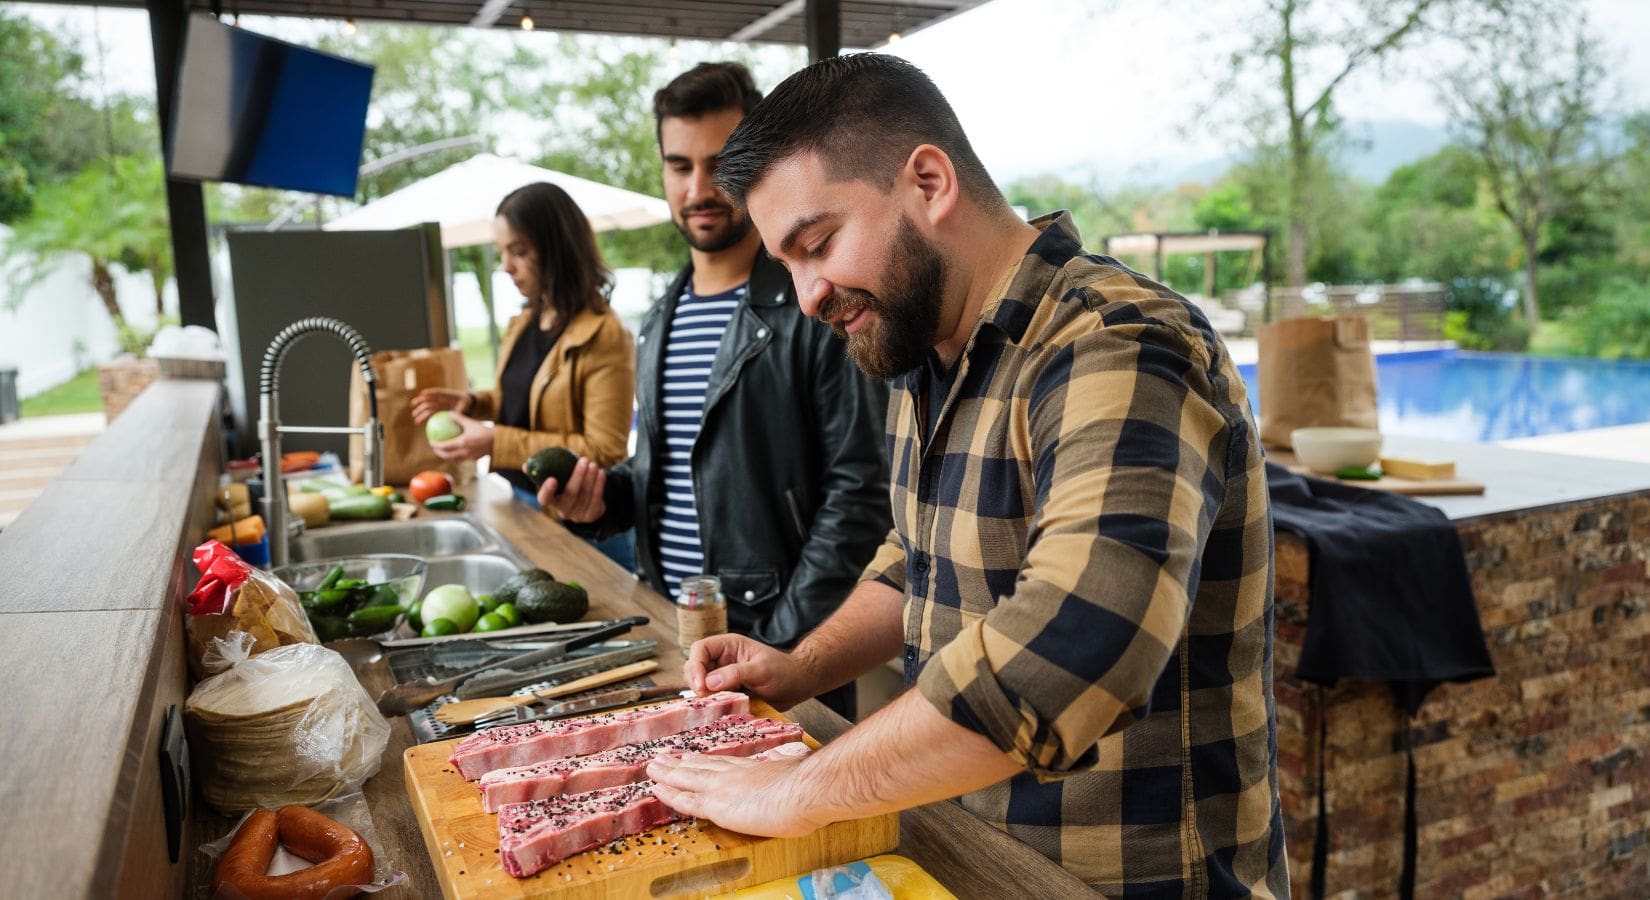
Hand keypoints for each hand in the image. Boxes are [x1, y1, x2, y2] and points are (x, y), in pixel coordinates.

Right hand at [411, 388, 470, 423]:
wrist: (465, 403)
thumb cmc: (465, 403)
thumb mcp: (465, 405)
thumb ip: (460, 410)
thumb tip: (456, 416)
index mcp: (446, 394)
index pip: (437, 392)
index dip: (430, 392)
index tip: (423, 393)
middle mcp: (439, 398)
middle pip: (428, 400)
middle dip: (420, 401)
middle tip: (413, 405)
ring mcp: (437, 403)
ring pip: (427, 407)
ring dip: (420, 412)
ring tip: (415, 418)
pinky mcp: (436, 409)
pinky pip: (429, 412)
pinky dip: (423, 416)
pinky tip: (417, 422)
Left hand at [429, 410, 492, 461]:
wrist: (497, 441)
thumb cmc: (484, 430)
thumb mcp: (471, 423)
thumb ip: (459, 418)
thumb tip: (449, 412)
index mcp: (462, 443)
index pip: (444, 446)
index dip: (435, 445)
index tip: (430, 441)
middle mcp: (464, 452)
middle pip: (446, 456)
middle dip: (438, 453)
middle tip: (434, 448)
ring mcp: (468, 457)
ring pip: (453, 459)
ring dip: (446, 457)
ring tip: (443, 452)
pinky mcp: (473, 459)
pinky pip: (460, 459)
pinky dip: (455, 457)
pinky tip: (455, 452)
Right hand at [535, 457, 606, 522]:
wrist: (586, 503)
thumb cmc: (566, 487)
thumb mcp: (556, 481)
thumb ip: (543, 472)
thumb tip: (525, 466)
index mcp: (551, 501)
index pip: (545, 499)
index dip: (547, 491)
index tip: (552, 479)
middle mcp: (563, 510)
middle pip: (571, 494)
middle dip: (578, 476)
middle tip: (583, 460)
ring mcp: (577, 515)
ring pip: (585, 494)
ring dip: (590, 477)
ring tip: (593, 463)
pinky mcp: (590, 515)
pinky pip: (596, 498)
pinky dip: (599, 484)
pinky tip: (601, 472)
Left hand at [647, 749, 826, 837]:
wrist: (804, 790)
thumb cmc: (808, 785)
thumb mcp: (795, 768)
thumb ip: (786, 765)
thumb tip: (789, 759)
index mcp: (753, 768)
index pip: (722, 764)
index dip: (704, 761)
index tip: (690, 756)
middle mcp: (734, 774)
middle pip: (700, 767)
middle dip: (679, 763)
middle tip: (662, 758)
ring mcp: (723, 788)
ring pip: (687, 779)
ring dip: (668, 773)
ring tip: (652, 767)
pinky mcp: (717, 805)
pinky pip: (687, 800)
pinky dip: (669, 794)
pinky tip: (657, 789)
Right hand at [684, 633, 818, 710]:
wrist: (797, 685)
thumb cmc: (783, 671)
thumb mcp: (761, 670)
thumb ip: (736, 673)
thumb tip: (709, 682)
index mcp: (728, 645)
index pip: (700, 649)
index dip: (696, 666)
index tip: (702, 686)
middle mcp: (722, 659)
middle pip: (694, 667)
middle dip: (696, 682)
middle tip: (706, 699)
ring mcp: (723, 676)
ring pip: (700, 684)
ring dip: (703, 695)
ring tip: (715, 705)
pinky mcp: (727, 692)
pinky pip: (711, 697)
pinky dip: (711, 704)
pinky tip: (718, 711)